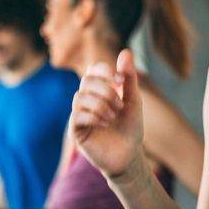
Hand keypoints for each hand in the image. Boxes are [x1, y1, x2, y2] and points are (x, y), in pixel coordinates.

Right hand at [70, 50, 145, 180]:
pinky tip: (105, 124)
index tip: (120, 81)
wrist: (129, 156)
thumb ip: (129, 78)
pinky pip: (77, 114)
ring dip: (101, 104)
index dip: (105, 71)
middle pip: (86, 81)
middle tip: (119, 105)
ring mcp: (79, 114)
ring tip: (113, 117)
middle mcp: (86, 100)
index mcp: (99, 90)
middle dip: (105, 90)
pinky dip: (94, 116)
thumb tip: (125, 51)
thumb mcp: (133, 100)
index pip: (93, 70)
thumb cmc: (130, 128)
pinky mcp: (75, 130)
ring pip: (80, 97)